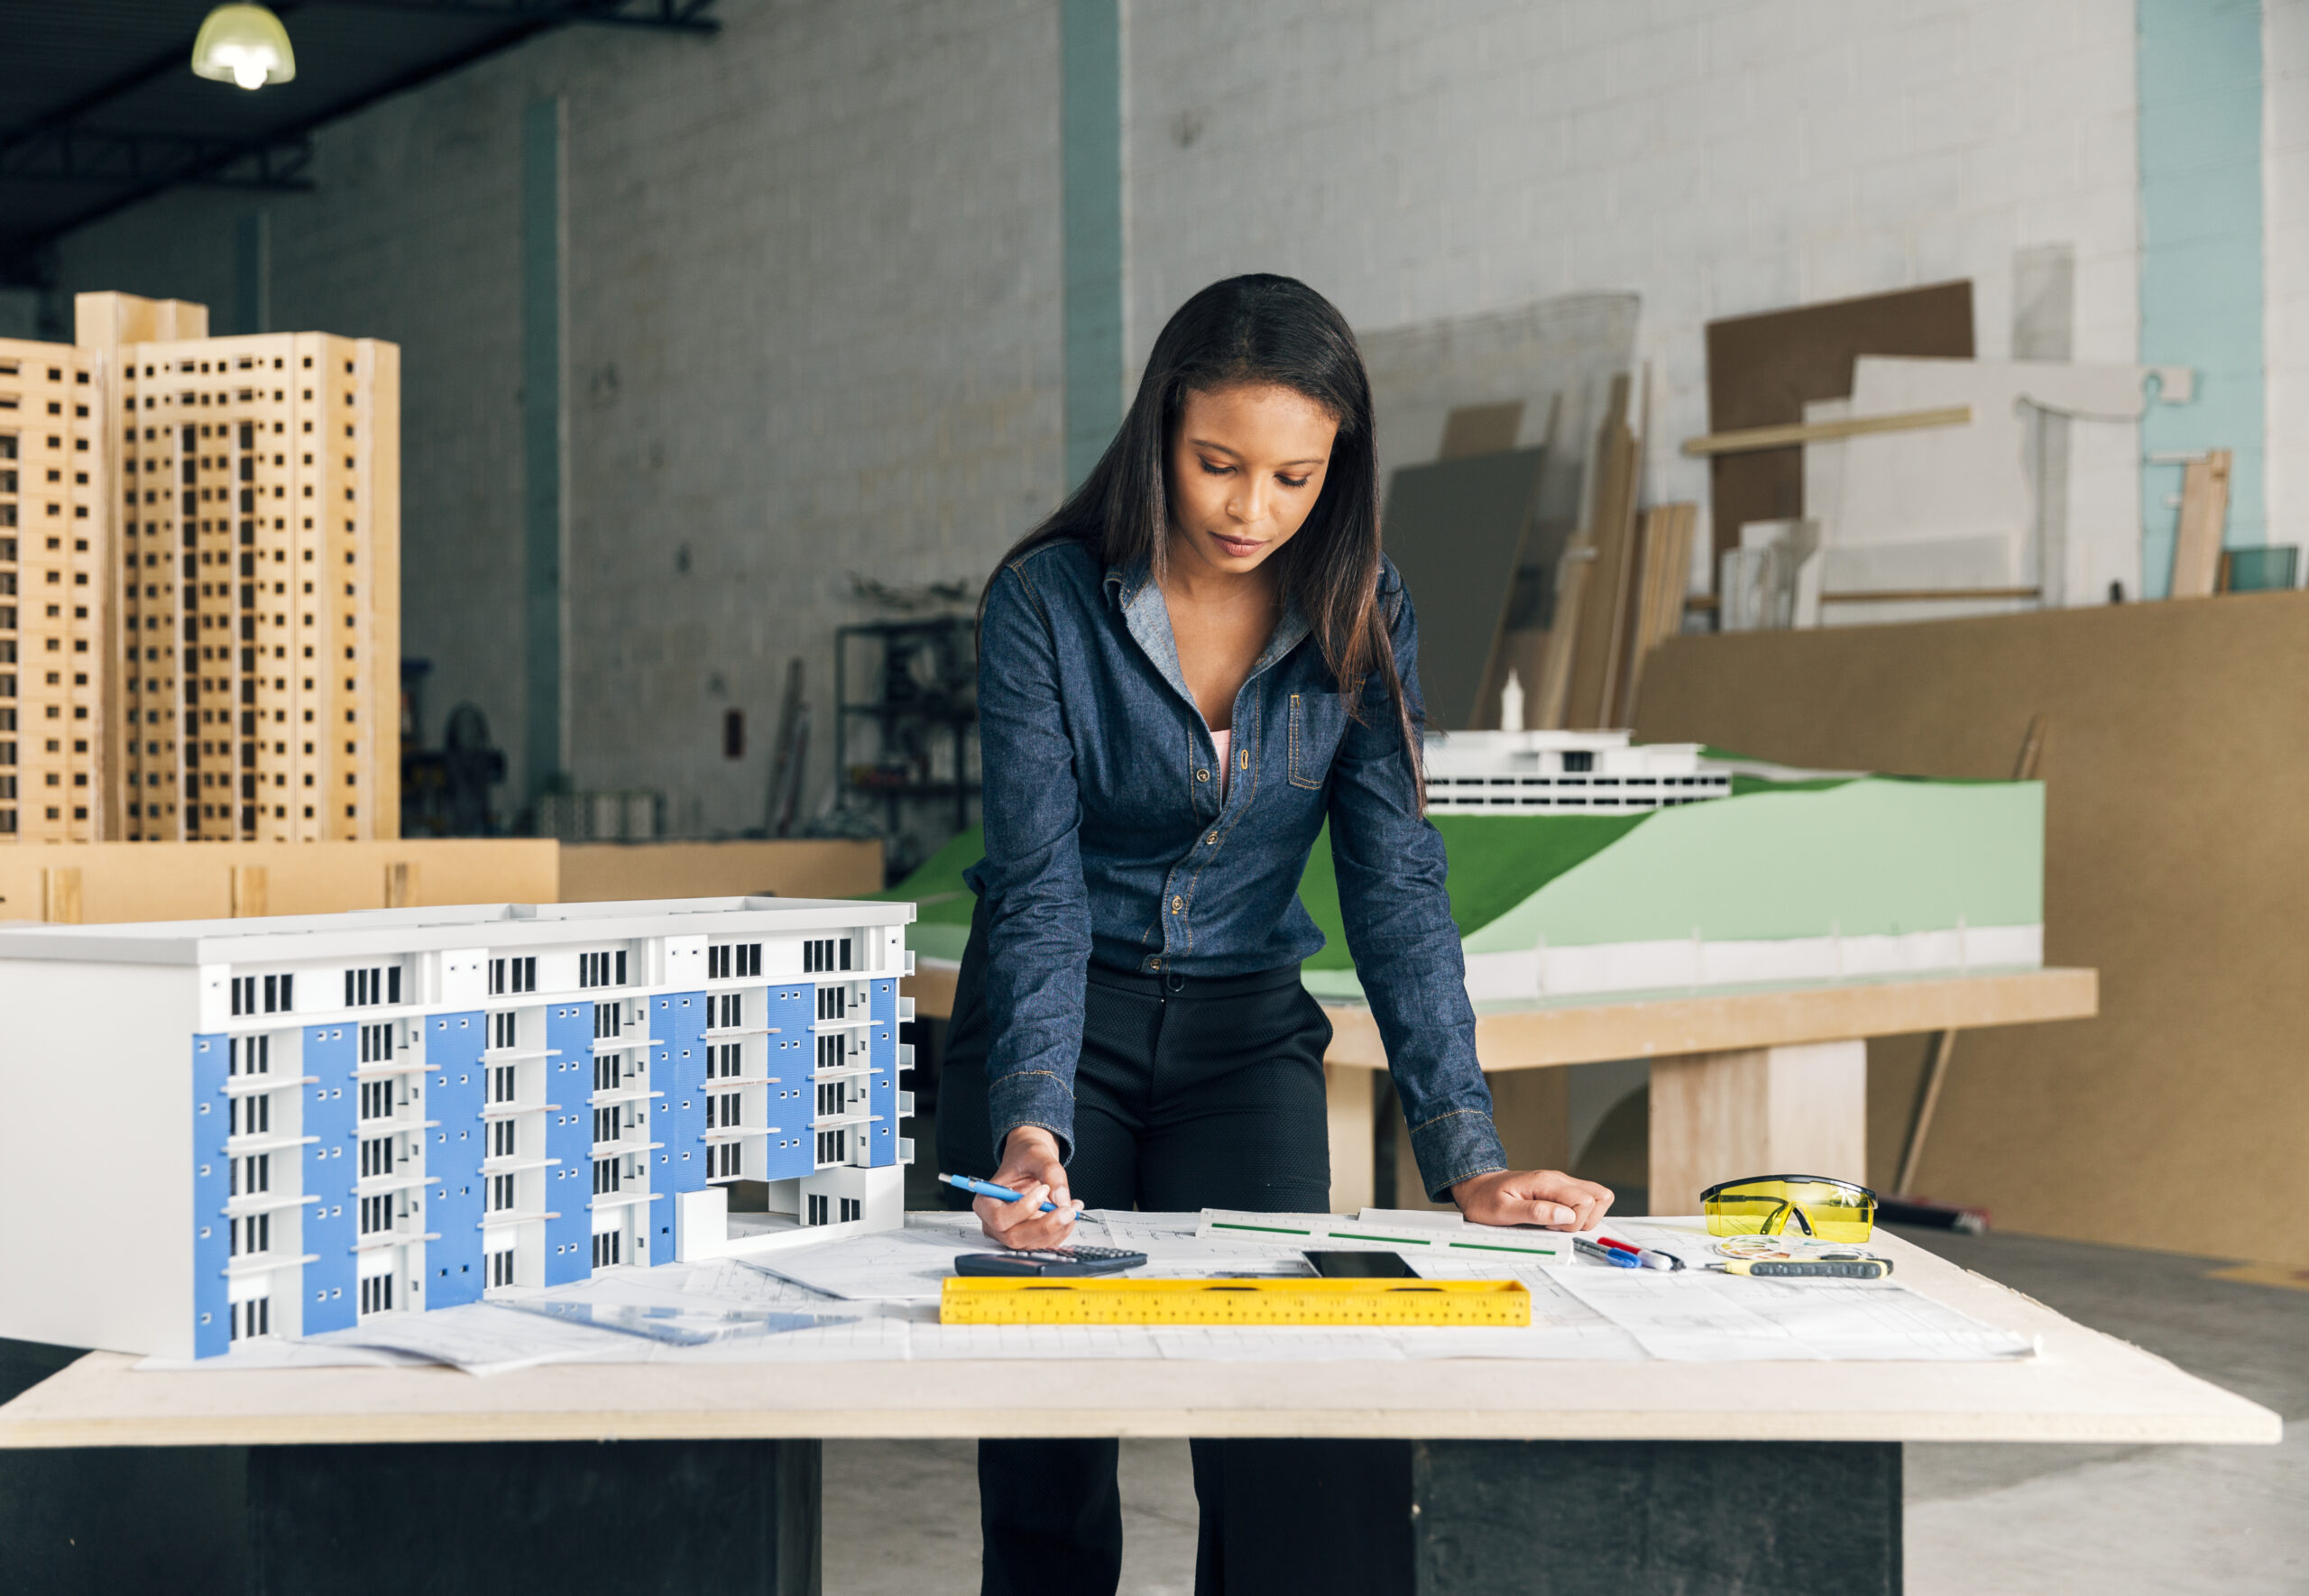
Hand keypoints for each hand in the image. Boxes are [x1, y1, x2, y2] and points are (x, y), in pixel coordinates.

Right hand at [973, 1126, 1081, 1249]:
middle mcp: (995, 1223)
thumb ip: (1050, 1173)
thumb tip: (1062, 1200)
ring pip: (1033, 1244)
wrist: (1032, 1163)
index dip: (1023, 1209)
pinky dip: (1062, 1230)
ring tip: (1073, 1207)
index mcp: (986, 1201)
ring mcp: (1011, 1233)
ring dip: (1058, 1228)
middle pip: (1015, 1237)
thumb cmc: (1026, 1158)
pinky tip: (1070, 1211)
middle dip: (1045, 1226)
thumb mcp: (1037, 1156)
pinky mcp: (1028, 1238)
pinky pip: (1046, 1243)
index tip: (1043, 1190)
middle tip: (1068, 1210)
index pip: (1000, 1218)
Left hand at [1451, 1169, 1613, 1230]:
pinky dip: (1580, 1214)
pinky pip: (1585, 1200)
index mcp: (1546, 1182)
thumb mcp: (1503, 1211)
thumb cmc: (1486, 1199)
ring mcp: (1561, 1184)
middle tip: (1556, 1226)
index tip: (1552, 1227)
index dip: (1575, 1221)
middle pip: (1600, 1197)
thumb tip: (1566, 1216)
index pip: (1586, 1201)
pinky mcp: (1560, 1190)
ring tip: (1558, 1223)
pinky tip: (1558, 1220)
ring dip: (1585, 1217)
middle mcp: (1558, 1179)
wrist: (1476, 1187)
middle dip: (1584, 1220)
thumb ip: (1535, 1212)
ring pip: (1598, 1197)